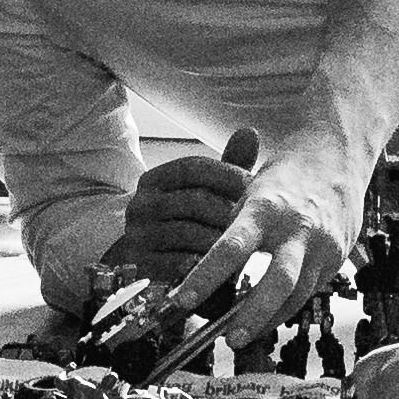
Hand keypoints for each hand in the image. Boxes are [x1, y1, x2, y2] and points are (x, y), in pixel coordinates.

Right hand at [116, 126, 260, 294]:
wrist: (153, 263)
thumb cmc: (190, 221)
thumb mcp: (207, 192)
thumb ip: (228, 165)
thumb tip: (250, 131)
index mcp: (153, 180)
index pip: (193, 167)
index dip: (227, 174)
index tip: (256, 186)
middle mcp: (139, 204)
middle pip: (194, 200)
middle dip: (231, 210)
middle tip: (260, 221)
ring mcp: (137, 235)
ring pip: (189, 232)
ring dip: (222, 239)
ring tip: (248, 244)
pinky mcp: (140, 266)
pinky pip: (178, 262)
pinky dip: (204, 264)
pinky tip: (225, 267)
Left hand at [171, 139, 354, 355]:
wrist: (334, 163)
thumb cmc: (279, 181)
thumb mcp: (248, 192)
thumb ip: (228, 227)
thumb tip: (188, 265)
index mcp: (265, 207)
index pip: (232, 246)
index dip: (206, 276)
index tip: (182, 300)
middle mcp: (296, 228)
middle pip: (277, 280)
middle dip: (252, 314)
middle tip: (227, 339)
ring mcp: (320, 246)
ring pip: (296, 295)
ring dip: (267, 321)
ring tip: (239, 337)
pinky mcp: (334, 261)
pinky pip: (307, 295)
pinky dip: (283, 311)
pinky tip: (263, 322)